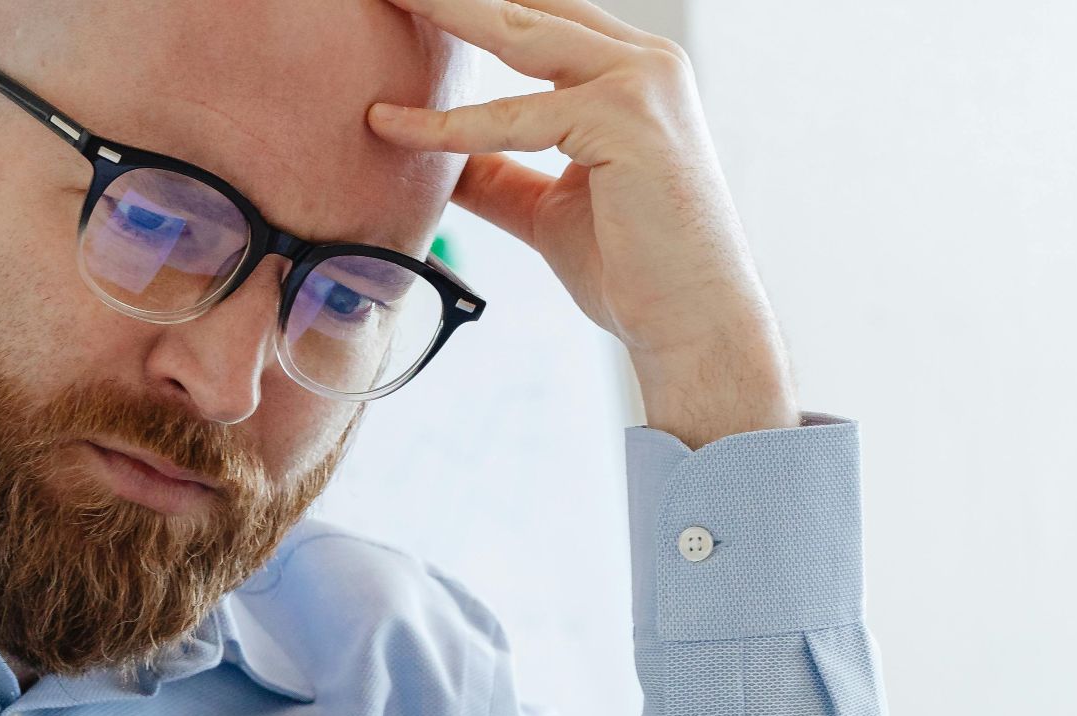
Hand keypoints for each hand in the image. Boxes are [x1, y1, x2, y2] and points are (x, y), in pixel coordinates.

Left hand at [367, 0, 798, 447]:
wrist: (691, 323)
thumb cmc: (631, 268)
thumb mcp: (546, 208)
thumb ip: (495, 175)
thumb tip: (430, 158)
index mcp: (631, 71)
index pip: (539, 14)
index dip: (474, 5)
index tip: (414, 0)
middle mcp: (644, 61)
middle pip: (526, 4)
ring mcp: (640, 83)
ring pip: (515, 31)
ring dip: (443, 11)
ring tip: (385, 1)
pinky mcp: (624, 119)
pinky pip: (511, 115)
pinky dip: (446, 124)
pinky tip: (390, 123)